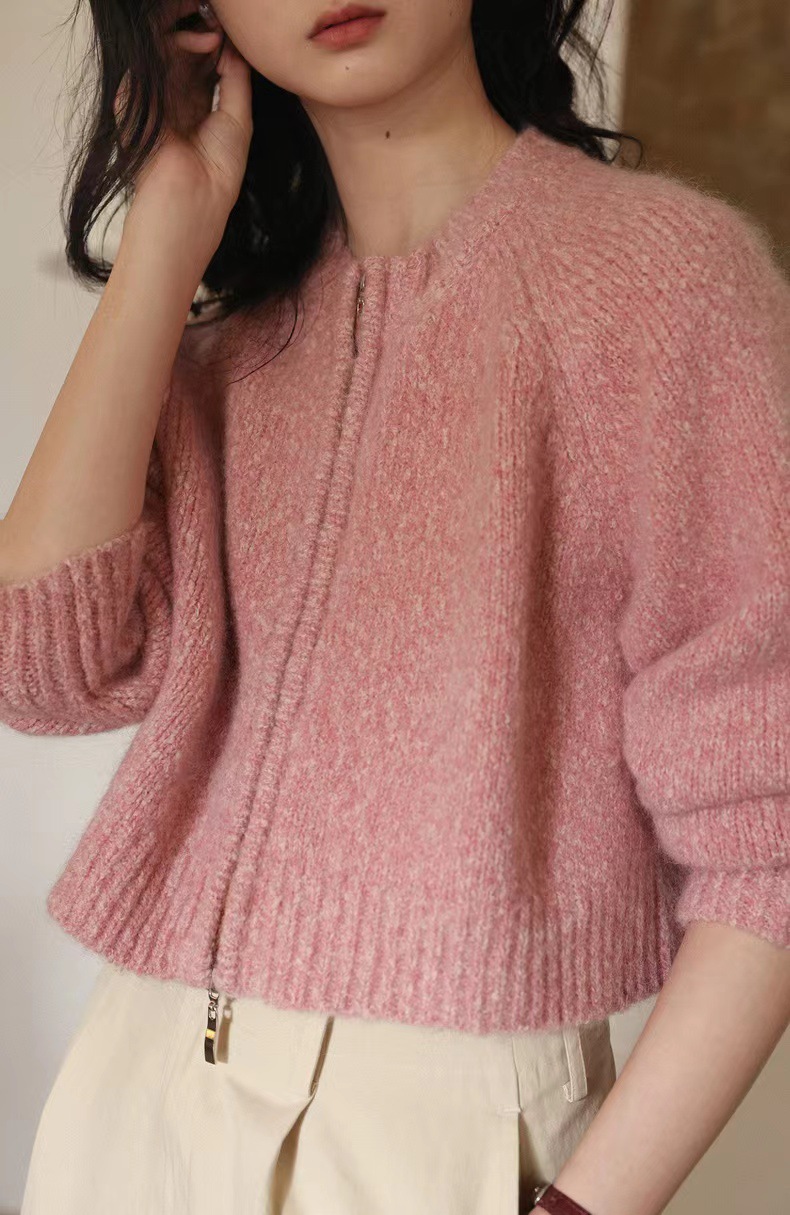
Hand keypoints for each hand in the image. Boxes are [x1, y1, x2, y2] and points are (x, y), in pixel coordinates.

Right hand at [115, 1, 252, 252]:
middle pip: (182, 54)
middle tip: (220, 32)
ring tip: (211, 38)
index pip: (200, 64)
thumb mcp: (237, 118)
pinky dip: (170, 47)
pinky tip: (193, 46)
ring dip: (188, 37)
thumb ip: (235, 79)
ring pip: (163, 53)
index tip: (232, 38)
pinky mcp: (133, 101)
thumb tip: (234, 46)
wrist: (189, 200)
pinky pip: (147, 62)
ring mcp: (152, 101)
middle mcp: (172, 102)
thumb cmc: (217, 172)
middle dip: (202, 37)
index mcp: (195, 109)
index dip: (216, 46)